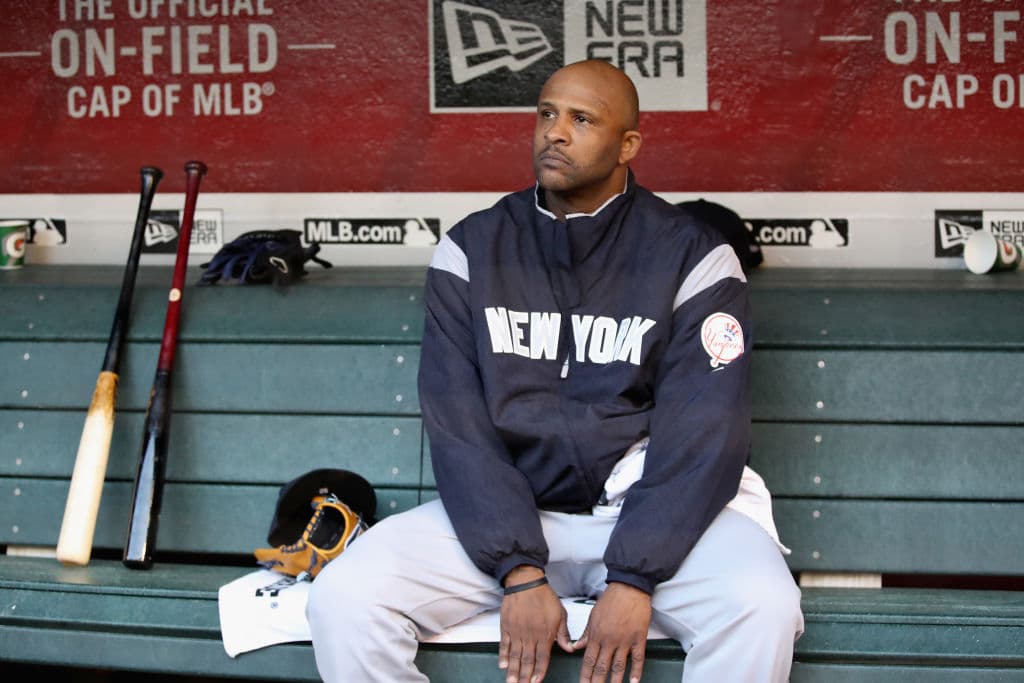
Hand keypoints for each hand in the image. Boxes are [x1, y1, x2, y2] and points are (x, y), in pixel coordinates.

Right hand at [499, 566, 572, 682]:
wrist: (526, 582)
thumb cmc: (544, 596)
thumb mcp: (560, 614)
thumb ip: (563, 633)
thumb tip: (569, 649)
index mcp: (545, 634)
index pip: (542, 658)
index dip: (539, 672)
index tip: (536, 682)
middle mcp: (530, 635)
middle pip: (527, 660)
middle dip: (524, 676)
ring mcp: (517, 632)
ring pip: (515, 655)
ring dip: (513, 670)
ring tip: (511, 682)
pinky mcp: (507, 626)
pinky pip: (504, 644)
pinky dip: (503, 655)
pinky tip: (502, 665)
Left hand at [573, 582, 651, 682]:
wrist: (629, 588)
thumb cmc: (611, 600)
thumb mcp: (593, 615)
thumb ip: (586, 633)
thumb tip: (577, 647)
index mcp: (596, 634)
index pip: (589, 660)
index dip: (585, 675)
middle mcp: (609, 640)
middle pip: (602, 667)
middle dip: (597, 682)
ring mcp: (625, 640)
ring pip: (619, 666)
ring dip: (615, 681)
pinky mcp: (638, 638)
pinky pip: (638, 658)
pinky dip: (636, 672)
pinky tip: (633, 682)